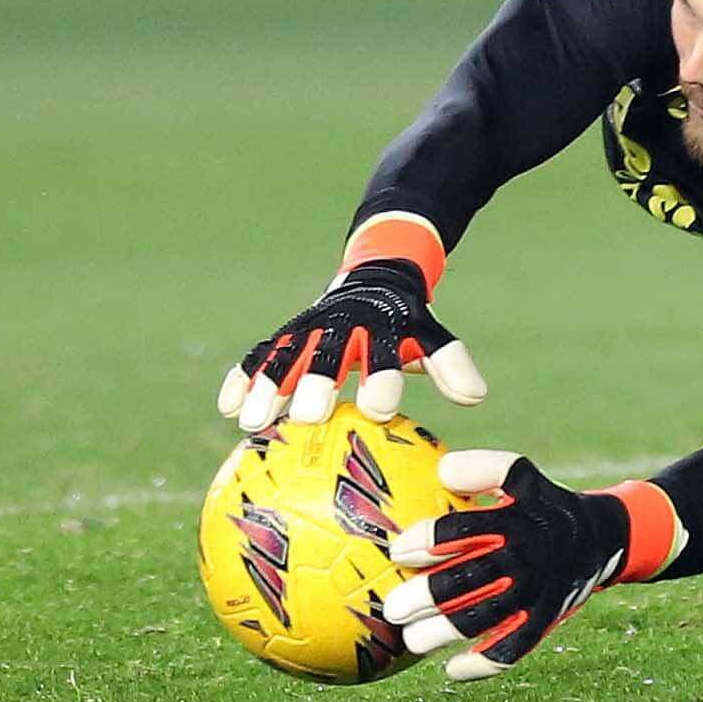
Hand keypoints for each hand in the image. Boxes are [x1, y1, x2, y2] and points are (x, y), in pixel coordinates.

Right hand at [218, 257, 485, 432]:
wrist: (375, 277)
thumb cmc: (406, 323)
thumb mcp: (431, 337)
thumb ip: (450, 364)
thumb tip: (476, 398)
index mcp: (384, 327)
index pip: (384, 354)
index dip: (381, 379)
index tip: (377, 409)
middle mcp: (344, 325)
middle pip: (329, 355)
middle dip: (318, 383)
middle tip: (309, 418)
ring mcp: (311, 328)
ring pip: (286, 356)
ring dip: (269, 387)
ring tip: (253, 423)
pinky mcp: (287, 334)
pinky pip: (260, 354)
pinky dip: (243, 378)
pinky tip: (226, 408)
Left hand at [382, 452, 683, 681]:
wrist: (600, 538)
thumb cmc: (542, 506)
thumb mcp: (522, 478)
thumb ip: (485, 469)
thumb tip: (442, 468)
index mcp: (516, 519)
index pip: (466, 528)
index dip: (430, 541)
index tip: (400, 551)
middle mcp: (525, 557)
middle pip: (468, 579)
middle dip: (426, 596)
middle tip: (393, 608)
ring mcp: (536, 591)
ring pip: (484, 618)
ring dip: (443, 632)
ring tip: (412, 640)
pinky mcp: (545, 619)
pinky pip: (513, 648)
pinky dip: (483, 663)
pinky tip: (452, 670)